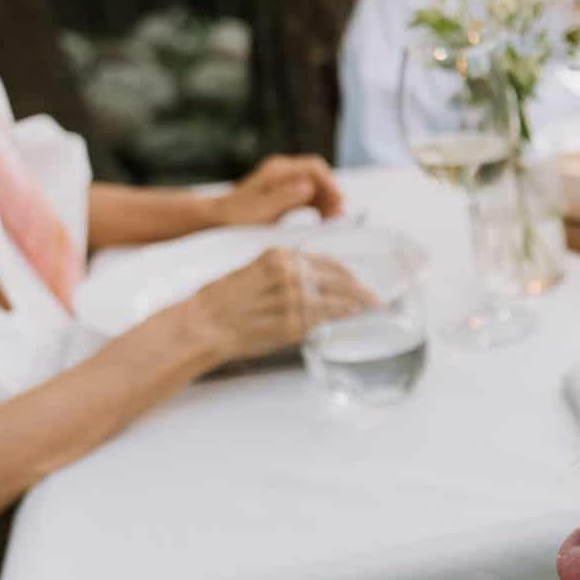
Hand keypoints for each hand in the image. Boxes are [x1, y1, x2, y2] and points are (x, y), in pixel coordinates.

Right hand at [186, 248, 373, 362]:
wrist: (205, 322)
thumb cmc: (225, 300)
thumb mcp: (255, 271)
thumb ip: (284, 272)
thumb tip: (311, 279)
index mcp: (279, 257)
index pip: (326, 263)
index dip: (347, 274)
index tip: (358, 281)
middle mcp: (290, 273)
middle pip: (339, 279)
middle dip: (360, 289)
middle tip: (375, 298)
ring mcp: (293, 298)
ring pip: (338, 299)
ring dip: (358, 304)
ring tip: (371, 309)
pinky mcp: (292, 322)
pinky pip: (326, 319)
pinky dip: (343, 317)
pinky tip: (352, 317)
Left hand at [209, 155, 344, 227]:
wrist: (217, 218)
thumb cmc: (237, 216)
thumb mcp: (262, 210)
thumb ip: (285, 197)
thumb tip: (308, 186)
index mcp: (278, 171)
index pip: (314, 168)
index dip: (330, 183)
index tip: (339, 202)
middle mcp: (283, 172)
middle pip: (318, 176)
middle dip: (332, 194)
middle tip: (339, 216)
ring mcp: (284, 181)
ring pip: (316, 187)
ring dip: (327, 202)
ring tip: (334, 221)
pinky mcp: (285, 193)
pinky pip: (308, 196)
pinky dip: (319, 206)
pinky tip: (324, 220)